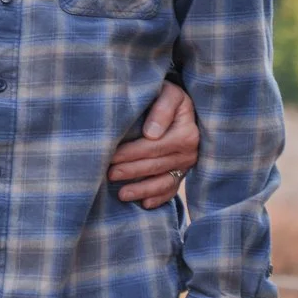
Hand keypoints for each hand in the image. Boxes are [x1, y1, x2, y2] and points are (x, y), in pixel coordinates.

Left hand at [108, 81, 198, 208]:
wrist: (184, 104)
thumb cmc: (169, 96)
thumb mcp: (169, 93)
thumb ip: (162, 108)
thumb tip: (150, 133)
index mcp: (185, 134)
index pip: (153, 147)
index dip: (131, 153)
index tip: (111, 157)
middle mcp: (189, 153)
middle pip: (155, 166)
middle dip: (131, 171)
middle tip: (109, 175)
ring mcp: (187, 165)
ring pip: (163, 182)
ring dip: (142, 190)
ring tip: (122, 195)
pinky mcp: (183, 173)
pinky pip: (171, 189)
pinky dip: (159, 198)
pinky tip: (144, 204)